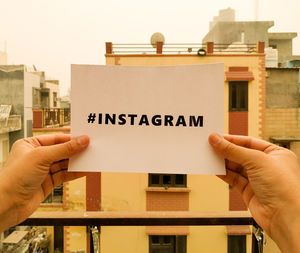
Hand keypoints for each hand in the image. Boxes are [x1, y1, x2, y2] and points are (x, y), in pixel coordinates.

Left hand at [0, 134, 88, 231]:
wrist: (6, 205)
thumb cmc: (14, 178)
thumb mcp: (42, 157)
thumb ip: (64, 149)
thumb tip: (82, 141)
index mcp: (30, 144)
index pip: (55, 138)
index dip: (71, 138)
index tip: (85, 138)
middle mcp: (36, 156)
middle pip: (61, 151)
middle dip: (75, 150)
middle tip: (91, 148)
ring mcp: (42, 170)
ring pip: (64, 163)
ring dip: (77, 162)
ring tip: (90, 159)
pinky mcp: (47, 183)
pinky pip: (64, 175)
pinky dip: (75, 173)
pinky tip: (84, 170)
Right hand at [209, 133, 299, 251]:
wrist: (285, 217)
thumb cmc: (283, 187)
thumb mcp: (256, 160)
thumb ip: (233, 150)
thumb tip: (216, 139)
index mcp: (276, 153)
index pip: (250, 142)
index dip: (233, 139)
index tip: (217, 137)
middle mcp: (267, 166)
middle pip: (241, 154)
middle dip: (226, 151)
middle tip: (210, 146)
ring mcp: (258, 179)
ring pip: (236, 167)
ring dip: (223, 162)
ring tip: (209, 157)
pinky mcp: (249, 191)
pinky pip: (233, 179)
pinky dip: (224, 174)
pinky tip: (215, 169)